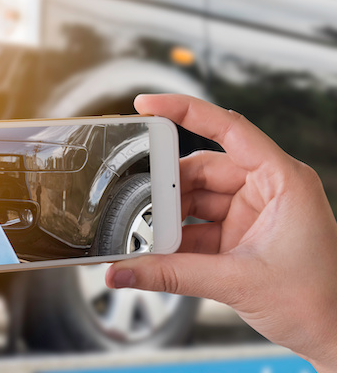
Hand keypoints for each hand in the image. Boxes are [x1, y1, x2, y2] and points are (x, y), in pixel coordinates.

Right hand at [106, 94, 336, 370]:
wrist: (333, 335)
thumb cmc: (317, 301)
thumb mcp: (237, 282)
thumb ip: (172, 275)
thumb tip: (123, 271)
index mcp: (281, 181)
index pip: (229, 129)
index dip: (185, 111)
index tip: (148, 105)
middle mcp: (265, 189)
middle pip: (202, 169)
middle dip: (167, 187)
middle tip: (135, 199)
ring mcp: (250, 211)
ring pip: (195, 199)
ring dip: (169, 216)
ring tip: (145, 232)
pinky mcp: (238, 234)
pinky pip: (197, 225)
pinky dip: (177, 237)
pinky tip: (159, 249)